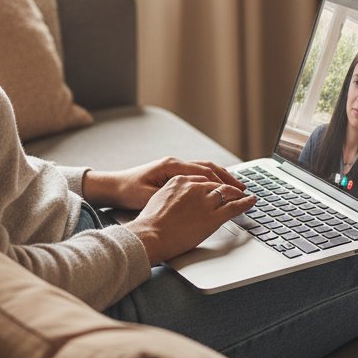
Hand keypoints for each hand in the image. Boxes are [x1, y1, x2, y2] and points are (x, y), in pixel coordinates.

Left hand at [83, 156, 247, 209]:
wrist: (113, 187)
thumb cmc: (129, 192)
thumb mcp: (152, 195)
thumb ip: (174, 193)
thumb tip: (198, 193)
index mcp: (172, 167)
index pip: (205, 173)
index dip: (223, 183)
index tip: (238, 192)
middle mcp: (175, 163)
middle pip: (208, 167)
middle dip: (227, 178)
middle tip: (244, 188)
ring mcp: (173, 166)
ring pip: (203, 168)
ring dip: (221, 176)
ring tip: (236, 186)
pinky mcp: (171, 171)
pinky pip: (196, 172)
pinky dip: (210, 178)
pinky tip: (217, 187)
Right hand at [126, 175, 255, 264]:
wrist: (151, 235)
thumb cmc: (150, 223)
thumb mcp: (158, 198)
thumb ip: (172, 194)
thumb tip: (178, 199)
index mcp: (180, 180)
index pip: (202, 179)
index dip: (212, 184)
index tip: (217, 187)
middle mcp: (194, 187)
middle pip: (216, 184)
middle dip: (227, 187)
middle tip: (236, 190)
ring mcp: (205, 201)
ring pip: (227, 193)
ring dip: (238, 194)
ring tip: (245, 195)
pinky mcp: (213, 216)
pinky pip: (234, 207)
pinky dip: (246, 203)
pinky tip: (252, 201)